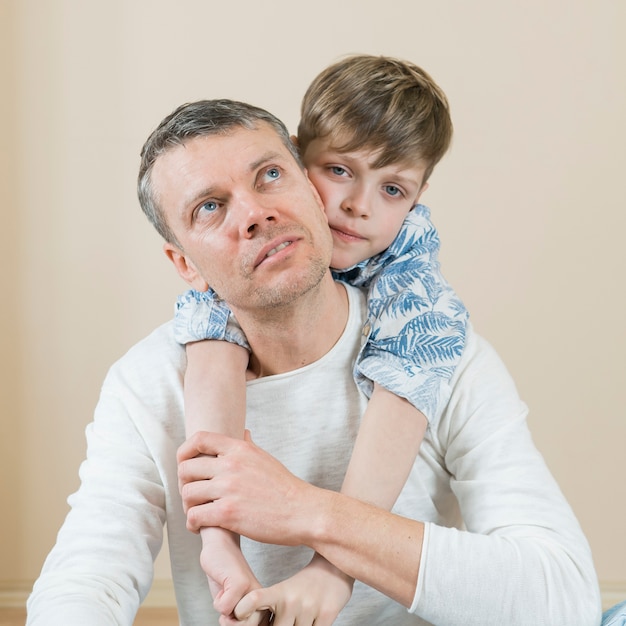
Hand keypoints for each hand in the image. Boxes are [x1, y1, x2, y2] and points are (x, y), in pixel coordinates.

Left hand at [177, 430, 319, 545]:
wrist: (304, 512)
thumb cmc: (285, 488)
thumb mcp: (265, 459)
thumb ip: (248, 447)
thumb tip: (243, 433)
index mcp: (240, 449)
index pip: (199, 439)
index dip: (185, 452)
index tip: (185, 466)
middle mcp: (231, 465)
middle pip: (186, 469)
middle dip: (184, 485)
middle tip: (193, 497)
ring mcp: (228, 488)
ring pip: (188, 494)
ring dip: (188, 506)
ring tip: (197, 513)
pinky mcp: (228, 513)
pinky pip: (195, 516)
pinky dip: (192, 524)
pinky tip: (200, 527)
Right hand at [199, 526, 265, 623]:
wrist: (220, 546)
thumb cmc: (226, 576)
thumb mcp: (234, 604)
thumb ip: (240, 620)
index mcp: (266, 605)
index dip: (238, 624)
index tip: (235, 607)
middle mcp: (265, 598)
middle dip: (231, 620)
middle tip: (229, 600)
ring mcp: (253, 590)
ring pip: (237, 623)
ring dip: (224, 610)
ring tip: (227, 592)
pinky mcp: (240, 583)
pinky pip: (223, 609)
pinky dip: (217, 600)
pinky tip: (223, 583)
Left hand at [234, 553, 353, 625]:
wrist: (334, 570)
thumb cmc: (305, 585)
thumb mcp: (284, 591)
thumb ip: (270, 609)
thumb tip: (253, 623)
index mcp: (279, 592)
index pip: (254, 600)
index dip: (243, 610)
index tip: (239, 614)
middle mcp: (292, 600)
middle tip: (287, 618)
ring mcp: (310, 608)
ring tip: (301, 617)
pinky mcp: (327, 615)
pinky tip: (313, 620)